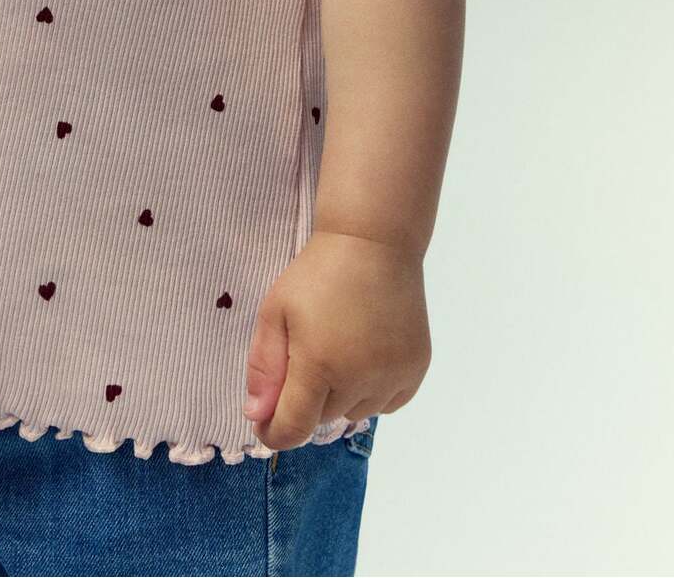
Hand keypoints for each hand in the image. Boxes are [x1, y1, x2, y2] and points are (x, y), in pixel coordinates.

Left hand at [243, 229, 430, 448]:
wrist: (374, 241)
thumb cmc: (317, 273)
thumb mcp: (275, 311)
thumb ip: (264, 366)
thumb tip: (256, 416)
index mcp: (320, 365)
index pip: (294, 428)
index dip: (274, 432)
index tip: (264, 422)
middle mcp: (361, 379)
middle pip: (323, 418)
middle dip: (308, 398)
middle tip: (307, 352)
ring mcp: (394, 375)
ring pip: (356, 412)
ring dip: (341, 395)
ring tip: (339, 348)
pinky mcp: (417, 368)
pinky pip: (386, 403)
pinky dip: (372, 391)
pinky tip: (366, 355)